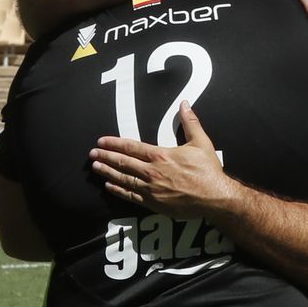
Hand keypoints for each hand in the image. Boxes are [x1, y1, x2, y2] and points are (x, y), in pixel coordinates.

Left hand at [89, 102, 238, 217]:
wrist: (215, 197)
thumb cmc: (209, 170)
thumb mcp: (202, 143)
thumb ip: (190, 123)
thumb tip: (185, 104)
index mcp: (161, 155)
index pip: (131, 147)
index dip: (114, 143)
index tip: (101, 141)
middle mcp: (151, 171)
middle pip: (122, 162)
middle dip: (105, 157)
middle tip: (92, 154)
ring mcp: (150, 188)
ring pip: (123, 178)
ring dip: (107, 172)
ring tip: (95, 168)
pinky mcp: (153, 203)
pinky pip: (130, 195)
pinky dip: (118, 190)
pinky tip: (109, 186)